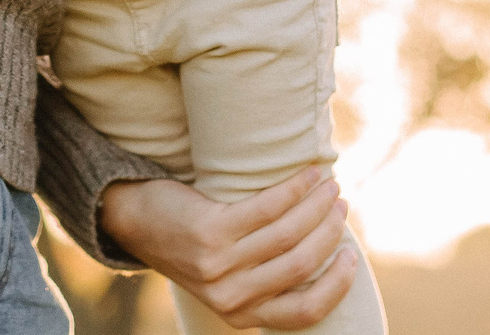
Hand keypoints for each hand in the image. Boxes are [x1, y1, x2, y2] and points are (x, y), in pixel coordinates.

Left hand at [98, 171, 357, 329]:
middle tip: (341, 205)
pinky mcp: (210, 231)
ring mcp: (219, 265)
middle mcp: (231, 296)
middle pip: (301, 266)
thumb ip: (265, 280)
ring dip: (317, 207)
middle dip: (329, 233)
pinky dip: (294, 189)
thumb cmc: (194, 246)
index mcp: (241, 314)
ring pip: (287, 236)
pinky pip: (266, 208)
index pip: (305, 312)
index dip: (337, 285)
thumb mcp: (228, 277)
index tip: (351, 256)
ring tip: (329, 186)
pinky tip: (307, 174)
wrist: (138, 222)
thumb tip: (327, 256)